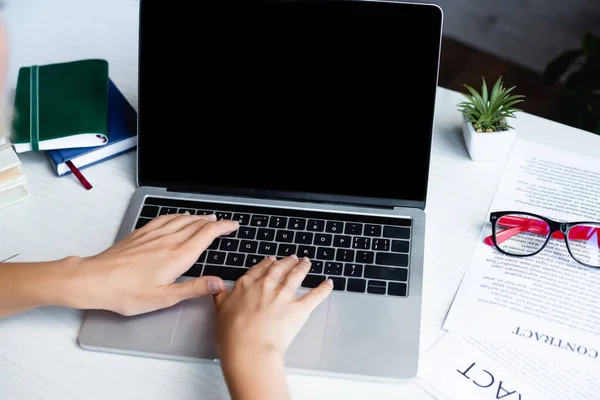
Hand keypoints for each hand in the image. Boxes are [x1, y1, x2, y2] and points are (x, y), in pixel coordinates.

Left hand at [69, 212, 238, 315]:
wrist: (95, 280)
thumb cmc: (126, 292)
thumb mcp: (164, 298)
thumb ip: (194, 288)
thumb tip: (218, 284)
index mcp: (178, 256)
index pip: (207, 235)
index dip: (223, 228)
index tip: (233, 225)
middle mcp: (168, 241)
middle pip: (197, 224)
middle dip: (214, 222)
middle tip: (225, 223)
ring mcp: (154, 235)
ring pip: (182, 219)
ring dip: (197, 217)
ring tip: (207, 218)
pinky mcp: (141, 234)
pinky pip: (164, 218)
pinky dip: (177, 215)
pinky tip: (178, 217)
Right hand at [214, 255, 332, 361]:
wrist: (249, 350)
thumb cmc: (233, 336)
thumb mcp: (219, 312)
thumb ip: (221, 297)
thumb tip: (217, 287)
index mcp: (246, 285)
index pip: (259, 269)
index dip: (267, 263)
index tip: (271, 260)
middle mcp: (267, 285)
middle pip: (279, 268)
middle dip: (287, 261)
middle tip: (292, 258)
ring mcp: (284, 295)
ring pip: (296, 275)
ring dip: (303, 267)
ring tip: (306, 263)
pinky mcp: (299, 308)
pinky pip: (315, 295)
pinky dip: (323, 289)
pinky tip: (328, 284)